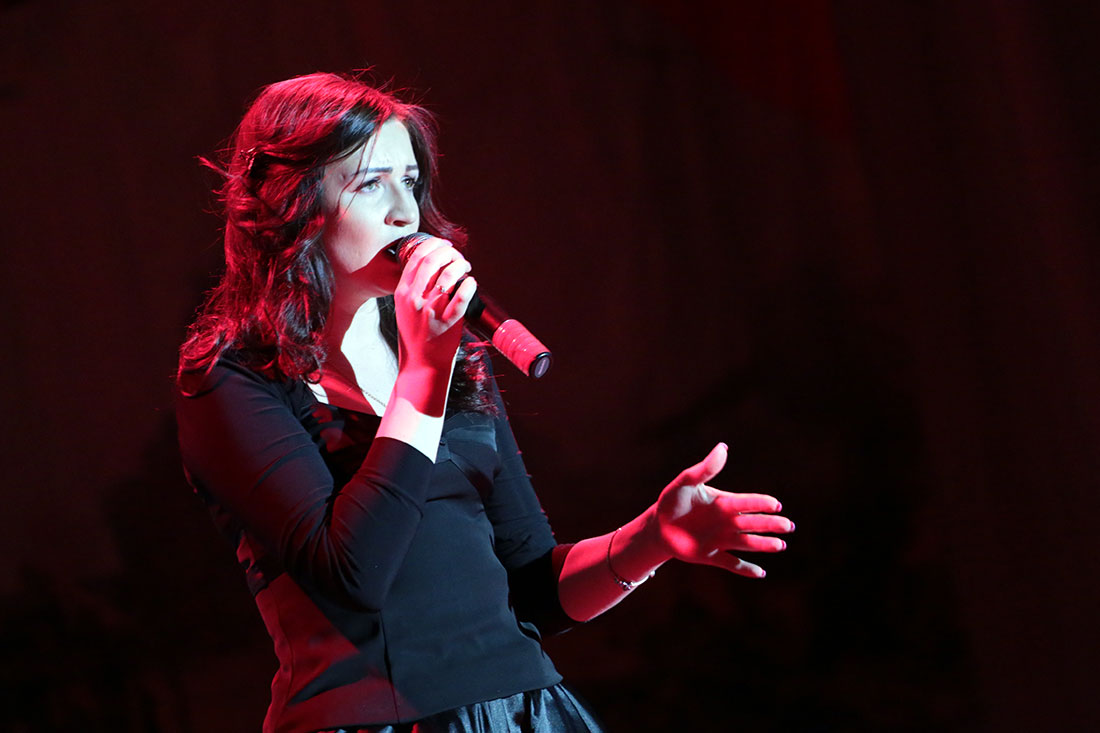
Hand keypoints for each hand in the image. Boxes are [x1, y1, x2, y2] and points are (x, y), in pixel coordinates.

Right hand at [392, 236, 475, 374]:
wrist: (421, 364)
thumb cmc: (415, 335)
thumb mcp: (405, 308)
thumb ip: (414, 287)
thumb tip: (433, 264)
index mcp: (403, 292)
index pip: (417, 257)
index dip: (434, 245)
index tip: (445, 245)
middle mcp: (415, 299)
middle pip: (433, 261)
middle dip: (449, 251)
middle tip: (458, 255)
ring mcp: (431, 311)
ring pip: (448, 276)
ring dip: (461, 265)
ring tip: (466, 268)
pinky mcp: (447, 323)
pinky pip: (461, 299)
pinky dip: (469, 286)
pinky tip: (472, 283)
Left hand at [654, 443, 792, 577]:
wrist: (658, 526)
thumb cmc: (673, 501)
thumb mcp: (686, 482)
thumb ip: (705, 469)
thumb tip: (723, 447)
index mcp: (724, 503)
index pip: (746, 502)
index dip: (760, 503)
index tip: (775, 505)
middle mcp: (727, 522)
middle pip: (753, 523)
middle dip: (770, 525)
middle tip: (788, 526)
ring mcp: (721, 540)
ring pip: (747, 543)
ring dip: (763, 544)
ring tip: (781, 545)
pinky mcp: (711, 556)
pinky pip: (732, 564)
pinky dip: (745, 569)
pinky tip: (760, 573)